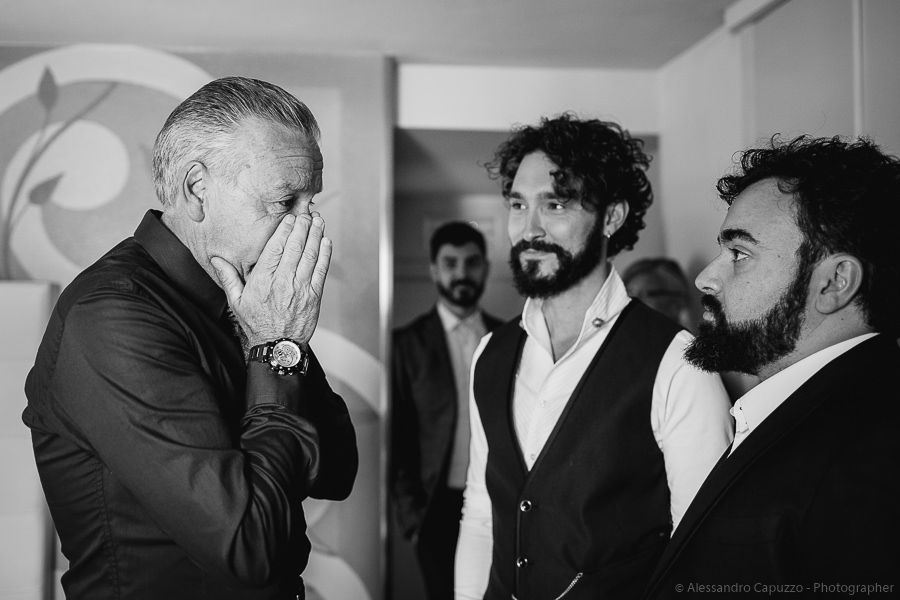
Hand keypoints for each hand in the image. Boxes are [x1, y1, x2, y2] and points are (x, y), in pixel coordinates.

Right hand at [211, 212, 331, 345]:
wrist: (278, 346)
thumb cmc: (257, 324)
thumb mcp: (237, 301)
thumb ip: (228, 277)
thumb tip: (216, 258)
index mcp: (262, 281)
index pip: (275, 249)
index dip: (284, 230)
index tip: (290, 218)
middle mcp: (282, 283)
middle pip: (295, 248)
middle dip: (302, 227)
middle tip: (307, 213)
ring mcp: (300, 289)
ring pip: (310, 256)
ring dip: (316, 235)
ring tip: (318, 220)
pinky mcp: (314, 296)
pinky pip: (321, 271)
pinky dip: (325, 254)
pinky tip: (326, 241)